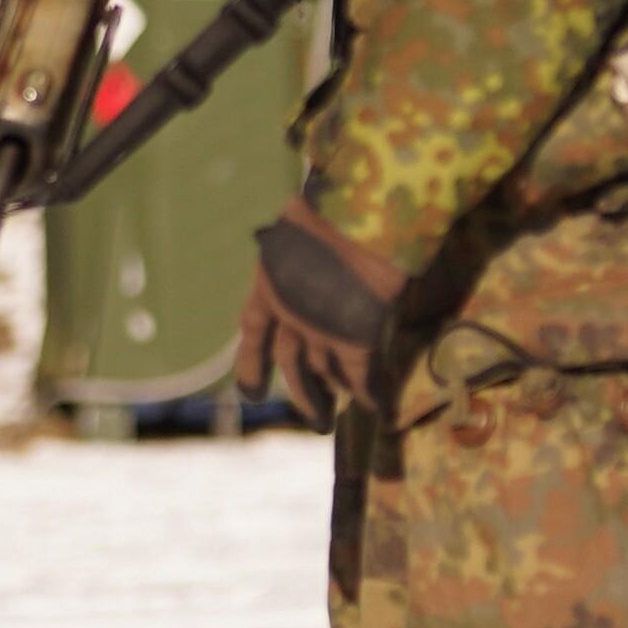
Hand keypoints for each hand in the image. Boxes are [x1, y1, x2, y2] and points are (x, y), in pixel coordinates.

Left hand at [236, 200, 409, 423]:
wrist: (360, 217)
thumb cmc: (331, 208)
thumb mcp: (298, 226)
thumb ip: (299, 248)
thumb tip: (306, 242)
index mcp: (267, 284)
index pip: (253, 332)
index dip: (252, 364)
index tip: (252, 393)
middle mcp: (288, 314)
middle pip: (289, 364)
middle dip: (300, 394)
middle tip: (312, 418)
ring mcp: (320, 330)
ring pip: (322, 375)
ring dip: (331, 397)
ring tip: (337, 418)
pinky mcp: (354, 340)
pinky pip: (359, 376)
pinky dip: (368, 393)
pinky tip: (375, 407)